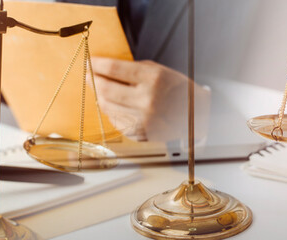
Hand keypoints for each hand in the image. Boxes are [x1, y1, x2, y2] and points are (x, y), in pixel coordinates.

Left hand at [91, 57, 210, 141]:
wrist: (197, 114)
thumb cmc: (178, 89)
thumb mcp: (160, 71)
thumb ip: (133, 69)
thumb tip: (104, 69)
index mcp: (153, 79)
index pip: (114, 69)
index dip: (97, 64)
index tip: (90, 61)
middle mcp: (147, 100)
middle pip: (105, 89)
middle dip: (93, 80)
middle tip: (88, 75)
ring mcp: (143, 119)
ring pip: (107, 107)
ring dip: (99, 96)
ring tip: (99, 88)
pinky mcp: (141, 133)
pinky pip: (116, 121)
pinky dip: (111, 111)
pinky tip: (113, 104)